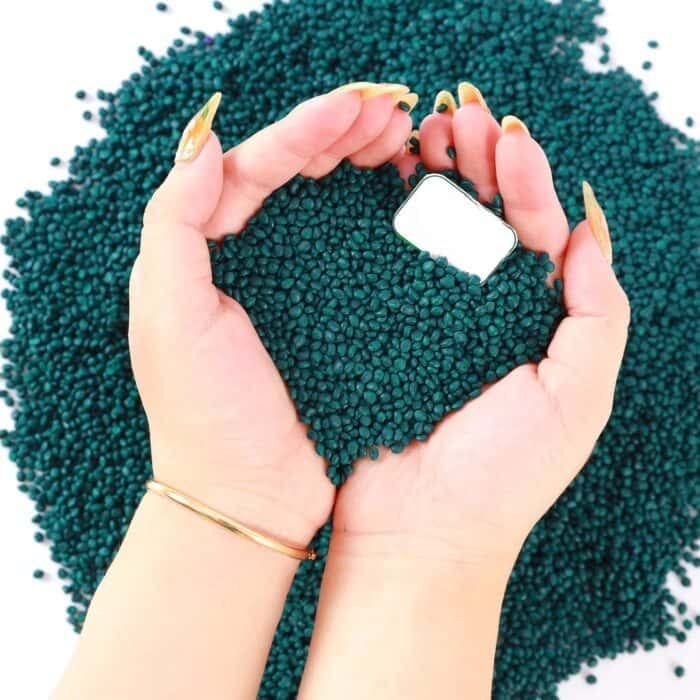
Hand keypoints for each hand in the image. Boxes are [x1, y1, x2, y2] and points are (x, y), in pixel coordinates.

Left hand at [128, 84, 415, 544]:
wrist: (249, 494)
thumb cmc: (204, 414)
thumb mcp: (168, 317)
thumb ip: (174, 224)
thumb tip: (205, 144)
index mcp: (205, 248)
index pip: (253, 167)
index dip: (302, 130)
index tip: (353, 106)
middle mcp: (250, 257)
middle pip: (297, 175)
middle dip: (342, 136)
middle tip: (393, 112)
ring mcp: (297, 283)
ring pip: (332, 204)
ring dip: (366, 165)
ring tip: (409, 140)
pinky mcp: (334, 315)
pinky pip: (359, 250)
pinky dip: (385, 218)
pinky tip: (413, 196)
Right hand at [333, 86, 629, 566]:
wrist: (417, 533)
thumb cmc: (500, 477)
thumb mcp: (576, 399)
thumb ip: (598, 318)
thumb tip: (592, 237)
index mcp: (534, 324)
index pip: (537, 234)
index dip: (527, 181)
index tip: (509, 137)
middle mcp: (482, 313)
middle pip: (484, 221)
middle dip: (479, 165)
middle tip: (461, 118)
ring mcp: (425, 318)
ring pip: (433, 231)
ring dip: (434, 180)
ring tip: (424, 135)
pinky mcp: (378, 329)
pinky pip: (386, 263)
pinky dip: (386, 219)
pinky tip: (381, 182)